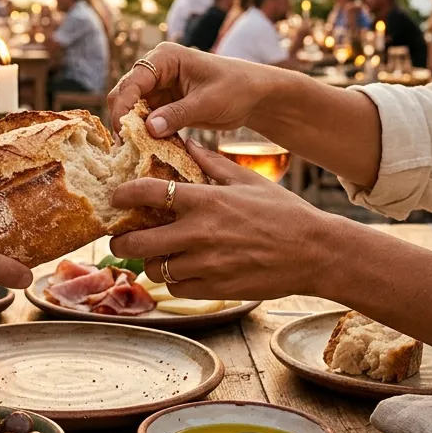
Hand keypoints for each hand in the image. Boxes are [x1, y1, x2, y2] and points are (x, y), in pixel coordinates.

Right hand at [107, 42, 285, 136]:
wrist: (256, 96)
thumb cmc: (237, 88)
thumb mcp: (208, 102)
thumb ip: (177, 115)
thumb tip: (147, 129)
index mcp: (165, 58)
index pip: (133, 82)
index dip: (123, 107)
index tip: (123, 133)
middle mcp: (157, 70)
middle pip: (126, 94)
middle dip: (124, 119)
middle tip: (125, 147)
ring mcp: (159, 87)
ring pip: (133, 110)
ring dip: (133, 129)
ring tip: (134, 152)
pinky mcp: (165, 104)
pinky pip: (146, 120)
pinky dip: (146, 134)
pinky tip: (148, 149)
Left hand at [109, 141, 360, 301]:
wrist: (314, 253)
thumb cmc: (284, 213)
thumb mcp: (248, 180)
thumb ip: (212, 164)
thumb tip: (186, 144)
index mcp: (205, 200)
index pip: (146, 193)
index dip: (123, 195)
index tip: (117, 198)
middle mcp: (198, 233)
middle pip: (137, 243)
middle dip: (121, 241)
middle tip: (121, 238)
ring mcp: (205, 265)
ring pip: (155, 269)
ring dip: (151, 262)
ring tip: (158, 254)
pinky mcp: (213, 289)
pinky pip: (177, 288)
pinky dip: (175, 280)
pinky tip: (183, 269)